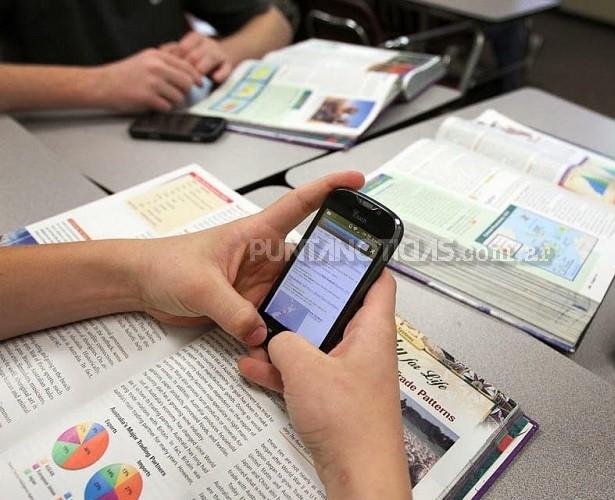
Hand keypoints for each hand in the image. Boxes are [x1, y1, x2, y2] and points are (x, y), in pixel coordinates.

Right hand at [91, 48, 201, 111]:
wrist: (100, 84)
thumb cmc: (122, 74)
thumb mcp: (144, 60)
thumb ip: (164, 63)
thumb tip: (187, 72)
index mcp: (156, 56)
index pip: (186, 66)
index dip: (195, 77)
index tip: (199, 83)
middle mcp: (156, 67)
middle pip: (186, 82)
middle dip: (184, 91)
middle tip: (178, 94)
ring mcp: (152, 82)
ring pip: (178, 97)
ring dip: (172, 101)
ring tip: (160, 99)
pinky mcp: (147, 97)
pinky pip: (167, 107)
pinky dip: (162, 108)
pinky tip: (153, 104)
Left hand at [133, 171, 364, 346]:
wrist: (140, 285)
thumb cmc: (165, 264)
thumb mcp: (201, 285)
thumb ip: (232, 310)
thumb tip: (262, 333)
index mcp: (257, 233)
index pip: (300, 205)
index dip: (329, 189)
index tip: (357, 180)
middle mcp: (265, 257)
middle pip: (308, 263)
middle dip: (330, 276)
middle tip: (353, 292)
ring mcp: (259, 283)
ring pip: (295, 296)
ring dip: (304, 311)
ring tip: (323, 329)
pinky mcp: (249, 306)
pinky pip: (274, 319)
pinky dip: (281, 333)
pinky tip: (289, 348)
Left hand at [162, 31, 233, 82]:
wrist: (223, 57)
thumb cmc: (198, 57)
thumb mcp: (186, 50)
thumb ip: (173, 51)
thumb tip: (158, 54)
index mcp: (195, 38)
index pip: (182, 47)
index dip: (175, 61)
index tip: (169, 73)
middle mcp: (207, 43)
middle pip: (195, 54)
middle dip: (187, 68)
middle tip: (180, 81)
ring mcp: (219, 53)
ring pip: (210, 58)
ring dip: (201, 70)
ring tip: (196, 82)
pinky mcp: (229, 64)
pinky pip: (226, 68)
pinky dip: (221, 74)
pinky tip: (215, 79)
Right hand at [239, 272, 411, 498]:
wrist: (358, 474)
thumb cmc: (351, 422)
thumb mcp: (306, 369)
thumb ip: (285, 343)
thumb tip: (276, 338)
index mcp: (373, 330)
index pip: (378, 281)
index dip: (361, 262)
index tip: (336, 249)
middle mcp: (365, 348)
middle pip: (337, 311)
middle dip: (305, 304)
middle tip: (280, 289)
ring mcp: (350, 374)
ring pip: (316, 344)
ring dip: (286, 340)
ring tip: (256, 333)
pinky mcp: (335, 398)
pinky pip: (307, 374)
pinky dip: (283, 371)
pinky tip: (253, 368)